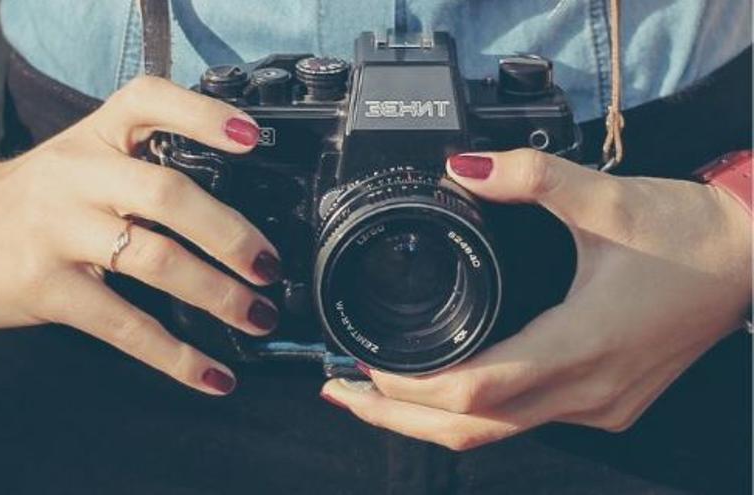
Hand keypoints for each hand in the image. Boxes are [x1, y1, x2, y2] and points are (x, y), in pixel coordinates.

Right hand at [0, 76, 280, 394]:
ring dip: (217, 294)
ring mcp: (58, 229)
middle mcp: (78, 174)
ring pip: (154, 260)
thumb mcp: (83, 158)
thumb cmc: (38, 197)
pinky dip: (176, 355)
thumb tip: (235, 214)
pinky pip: (124, 324)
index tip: (253, 139)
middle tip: (269, 266)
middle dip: (230, 234)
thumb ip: (143, 165)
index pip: (149, 101)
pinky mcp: (46, 286)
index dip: (204, 115)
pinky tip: (212, 375)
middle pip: (167, 194)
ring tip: (258, 316)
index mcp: (96, 135)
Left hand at [320, 149, 751, 449]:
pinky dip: (474, 412)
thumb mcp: (607, 196)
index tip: (363, 369)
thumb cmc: (688, 235)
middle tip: (341, 393)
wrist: (750, 258)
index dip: (410, 387)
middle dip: (397, 418)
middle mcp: (586, 391)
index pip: (475, 389)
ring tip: (376, 396)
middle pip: (472, 429)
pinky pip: (523, 421)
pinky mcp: (604, 402)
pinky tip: (446, 390)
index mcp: (580, 345)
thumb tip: (462, 168)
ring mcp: (597, 405)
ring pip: (496, 433)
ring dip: (430, 419)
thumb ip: (530, 177)